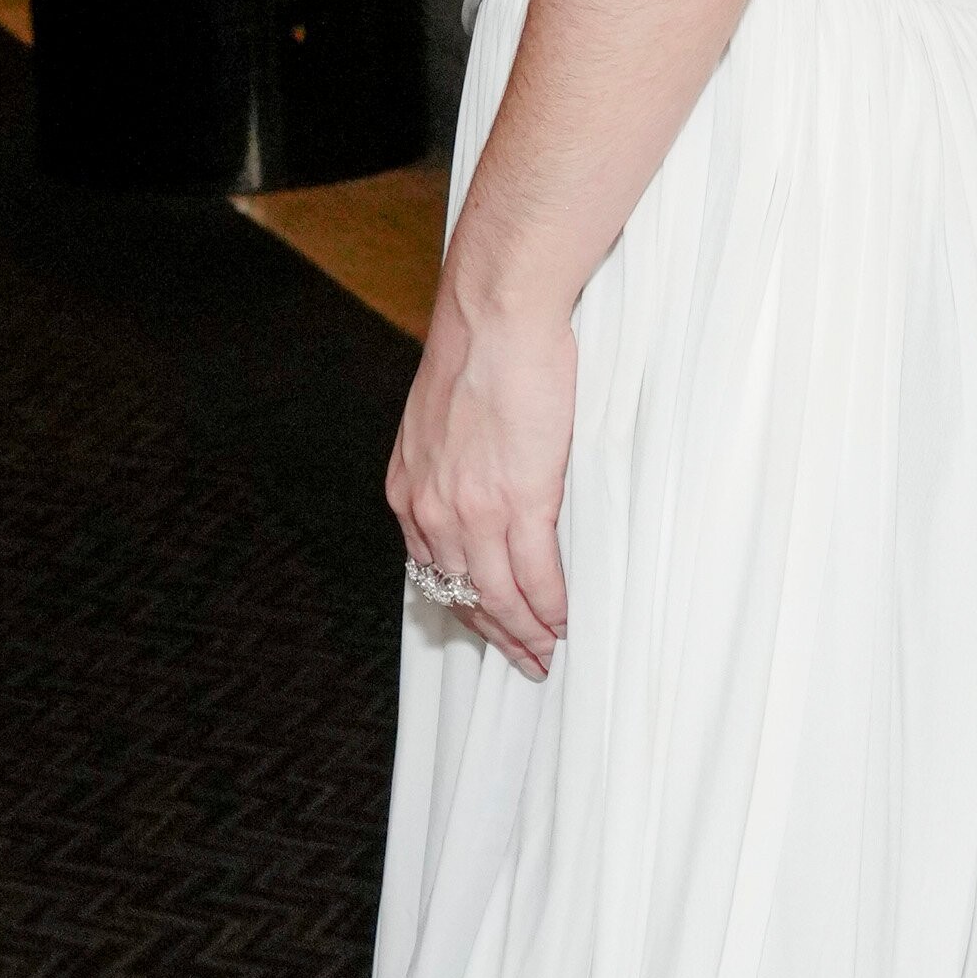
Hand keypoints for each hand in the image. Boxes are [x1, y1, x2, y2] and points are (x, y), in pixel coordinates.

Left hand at [388, 277, 576, 681]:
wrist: (495, 316)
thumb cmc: (477, 353)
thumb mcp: (439, 423)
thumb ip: (452, 467)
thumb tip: (482, 490)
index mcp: (410, 492)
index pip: (433, 573)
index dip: (466, 609)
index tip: (490, 626)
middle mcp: (432, 511)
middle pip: (464, 596)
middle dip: (497, 635)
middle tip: (527, 660)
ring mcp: (473, 511)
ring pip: (499, 596)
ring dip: (528, 632)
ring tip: (551, 651)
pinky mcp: (519, 500)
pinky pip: (536, 574)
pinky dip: (552, 605)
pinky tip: (565, 621)